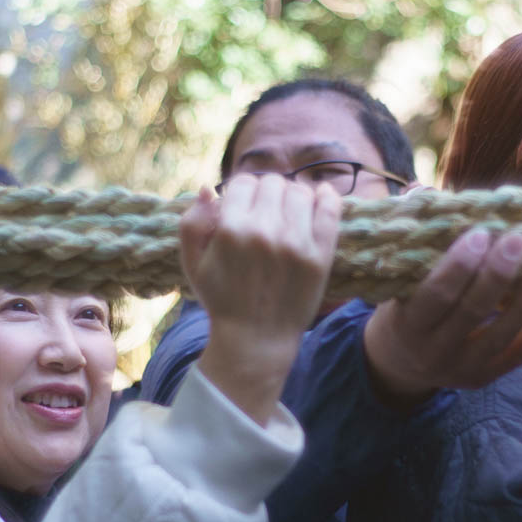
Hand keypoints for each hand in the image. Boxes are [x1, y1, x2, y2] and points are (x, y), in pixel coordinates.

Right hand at [183, 174, 342, 422]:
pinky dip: (326, 197)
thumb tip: (209, 189)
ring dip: (292, 196)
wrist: (255, 339)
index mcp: (231, 230)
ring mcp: (296, 243)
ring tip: (287, 212)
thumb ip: (191, 223)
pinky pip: (330, 209)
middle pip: (272, 182)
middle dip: (266, 193)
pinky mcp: (320, 256)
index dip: (242, 191)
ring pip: (300, 191)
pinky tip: (319, 198)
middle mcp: (264, 232)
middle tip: (265, 212)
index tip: (244, 206)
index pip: (244, 182)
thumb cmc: (222, 299)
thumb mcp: (192, 263)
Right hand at [361, 228, 521, 403]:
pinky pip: (513, 358)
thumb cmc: (402, 308)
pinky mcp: (481, 379)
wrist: (398, 365)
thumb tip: (422, 191)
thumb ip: (412, 239)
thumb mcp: (398, 282)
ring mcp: (459, 369)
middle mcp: (432, 350)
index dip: (460, 265)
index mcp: (407, 323)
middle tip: (518, 240)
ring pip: (498, 336)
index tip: (481, 234)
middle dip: (497, 274)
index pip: (436, 294)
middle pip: (471, 312)